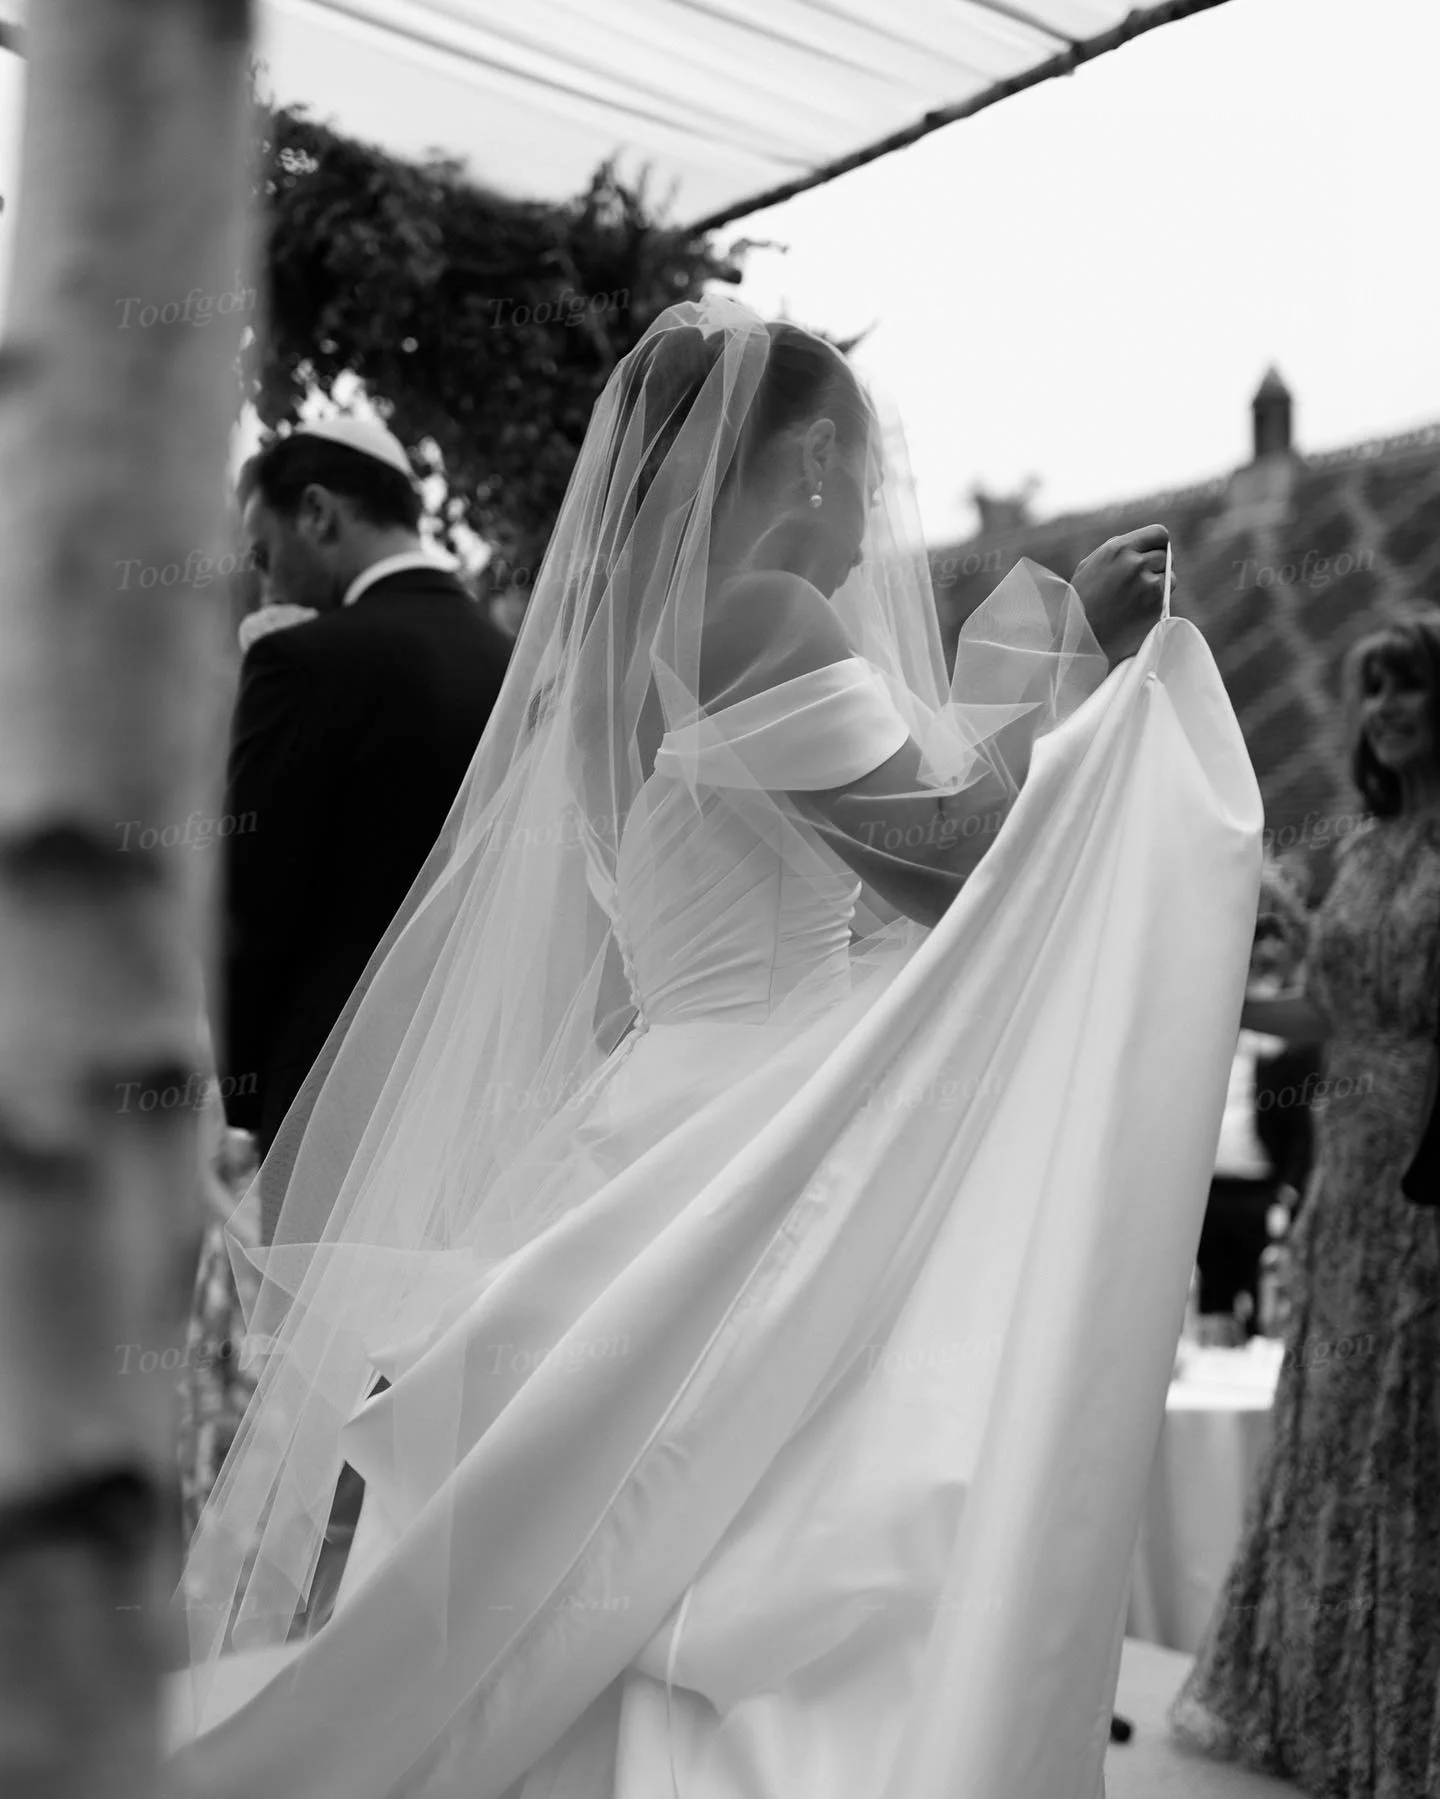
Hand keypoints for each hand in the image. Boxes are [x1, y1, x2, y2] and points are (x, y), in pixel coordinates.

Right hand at [1071, 524, 1172, 666]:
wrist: (1081, 641)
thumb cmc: (1081, 603)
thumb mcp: (1090, 566)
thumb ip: (1117, 550)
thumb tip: (1142, 543)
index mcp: (1117, 549)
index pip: (1159, 533)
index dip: (1158, 544)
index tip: (1153, 554)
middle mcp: (1135, 563)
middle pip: (1165, 555)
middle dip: (1157, 566)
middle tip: (1142, 581)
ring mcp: (1148, 585)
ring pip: (1170, 576)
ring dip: (1160, 585)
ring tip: (1136, 598)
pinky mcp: (1156, 606)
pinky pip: (1167, 597)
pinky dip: (1158, 602)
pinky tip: (1138, 610)